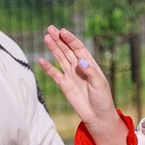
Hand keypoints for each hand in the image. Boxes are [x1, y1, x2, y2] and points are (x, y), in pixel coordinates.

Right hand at [38, 26, 125, 144]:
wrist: (97, 116)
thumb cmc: (102, 99)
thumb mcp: (100, 84)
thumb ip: (90, 72)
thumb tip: (80, 61)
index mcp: (90, 64)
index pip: (78, 48)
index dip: (70, 39)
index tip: (62, 31)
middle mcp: (79, 67)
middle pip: (67, 50)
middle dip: (59, 39)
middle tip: (50, 28)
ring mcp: (71, 75)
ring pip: (60, 58)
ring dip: (53, 48)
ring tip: (46, 37)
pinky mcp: (64, 85)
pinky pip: (54, 74)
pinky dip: (48, 67)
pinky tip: (41, 59)